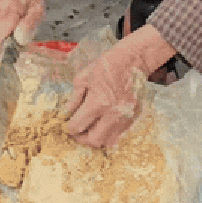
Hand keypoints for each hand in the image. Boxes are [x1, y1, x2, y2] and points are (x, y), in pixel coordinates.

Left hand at [65, 25, 175, 147]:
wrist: (133, 61)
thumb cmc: (106, 66)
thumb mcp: (83, 78)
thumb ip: (74, 99)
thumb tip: (67, 114)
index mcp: (98, 102)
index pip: (77, 126)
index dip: (70, 126)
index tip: (69, 122)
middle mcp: (113, 114)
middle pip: (94, 140)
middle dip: (82, 137)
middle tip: (79, 130)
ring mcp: (126, 117)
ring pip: (108, 141)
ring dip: (98, 137)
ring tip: (93, 128)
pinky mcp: (134, 117)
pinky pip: (120, 134)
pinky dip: (110, 132)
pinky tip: (105, 121)